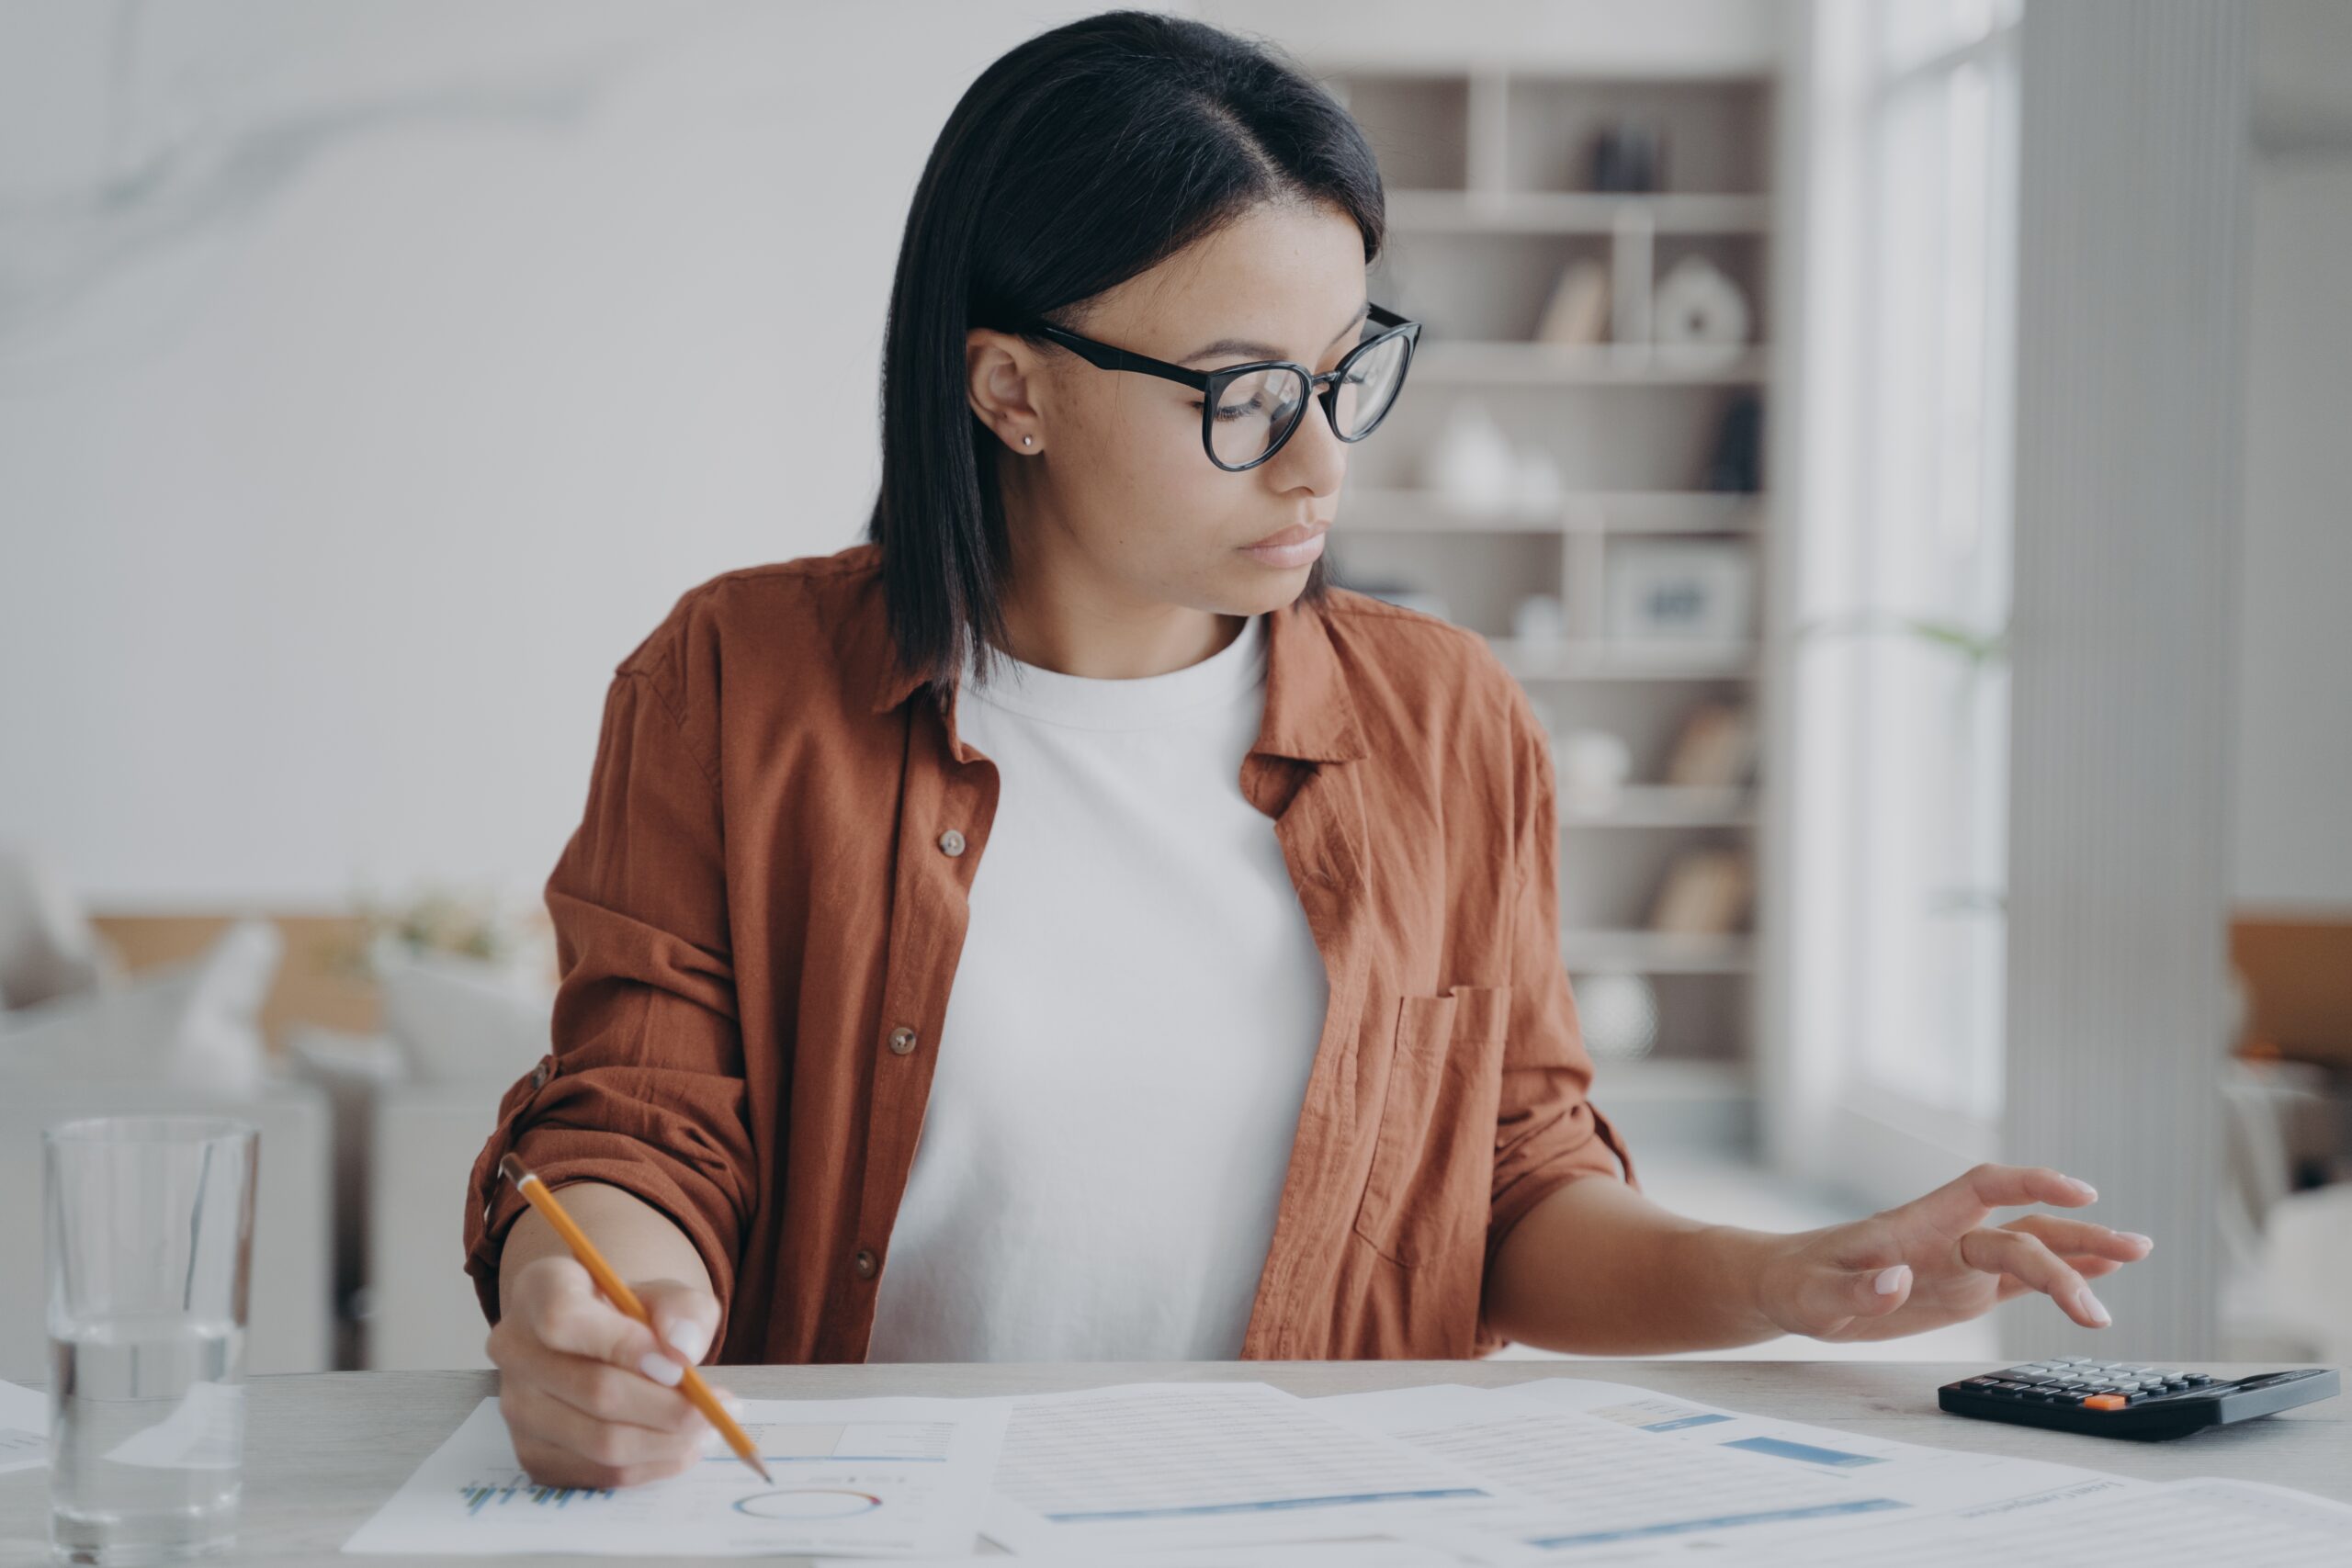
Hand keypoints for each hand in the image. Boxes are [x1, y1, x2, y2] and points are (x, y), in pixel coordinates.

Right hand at [487, 1254, 729, 1487]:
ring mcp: (516, 1407)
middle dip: (669, 1407)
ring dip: (667, 1442)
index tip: (677, 1364)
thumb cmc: (633, 1314)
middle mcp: (514, 1348)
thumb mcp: (667, 1294)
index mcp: (539, 1289)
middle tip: (717, 1408)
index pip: (564, 1320)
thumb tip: (683, 1350)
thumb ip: (683, 1310)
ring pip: (600, 1441)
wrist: (601, 1343)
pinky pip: (598, 1474)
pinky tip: (679, 1446)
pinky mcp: (531, 1454)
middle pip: (593, 1391)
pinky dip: (650, 1466)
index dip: (624, 1345)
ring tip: (708, 1428)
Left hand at [1752, 1163, 2154, 1342]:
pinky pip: (2020, 1283)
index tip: (2076, 1191)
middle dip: (2075, 1239)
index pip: (1982, 1188)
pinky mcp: (1962, 1293)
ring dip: (2081, 1255)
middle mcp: (1947, 1239)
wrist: (1788, 1289)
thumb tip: (1897, 1283)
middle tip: (2132, 1252)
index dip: (2029, 1183)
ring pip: (2031, 1251)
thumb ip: (1854, 1289)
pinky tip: (2098, 1278)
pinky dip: (2061, 1278)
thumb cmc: (1795, 1283)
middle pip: (2021, 1230)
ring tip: (2136, 1255)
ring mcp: (1959, 1265)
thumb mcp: (1811, 1294)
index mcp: (1915, 1225)